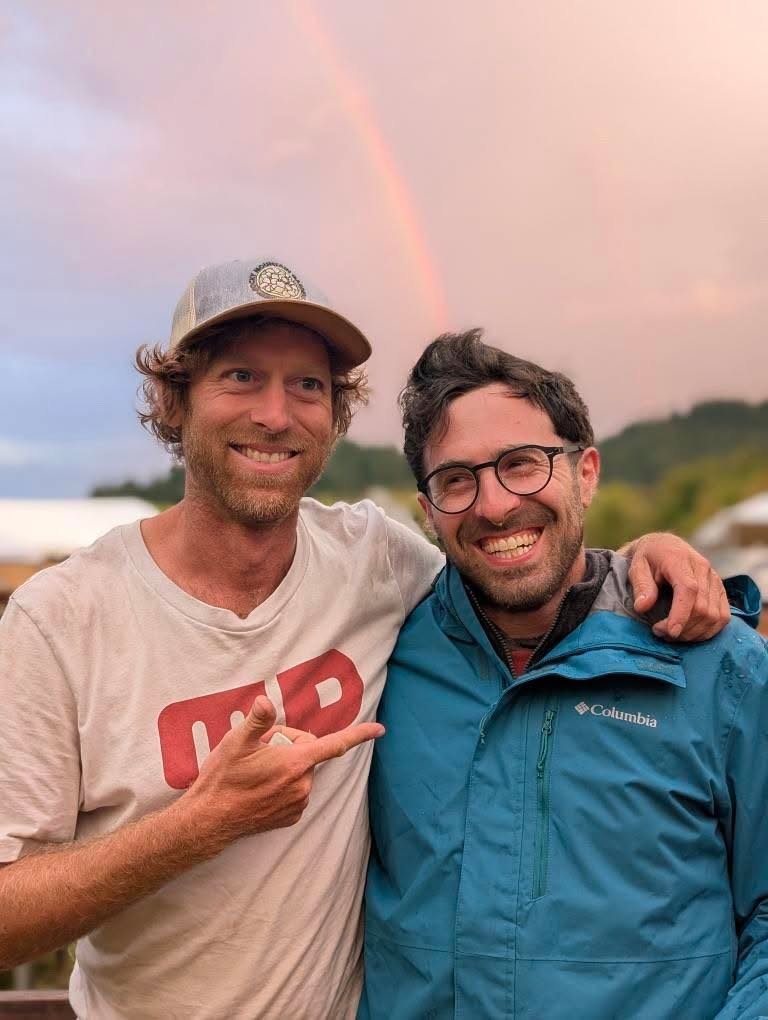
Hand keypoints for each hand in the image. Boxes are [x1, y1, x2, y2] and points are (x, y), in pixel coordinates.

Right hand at [186, 696, 383, 839]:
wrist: (209, 820)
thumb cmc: (223, 778)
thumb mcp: (236, 741)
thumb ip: (258, 720)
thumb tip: (266, 700)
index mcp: (295, 763)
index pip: (335, 744)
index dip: (359, 735)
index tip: (380, 730)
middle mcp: (303, 785)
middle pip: (308, 751)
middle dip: (289, 744)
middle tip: (260, 750)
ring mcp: (298, 803)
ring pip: (301, 771)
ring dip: (285, 765)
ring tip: (256, 770)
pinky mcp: (291, 817)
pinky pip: (295, 790)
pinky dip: (282, 783)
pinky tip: (259, 786)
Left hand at [624, 532, 730, 641]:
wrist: (665, 546)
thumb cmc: (648, 558)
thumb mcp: (637, 567)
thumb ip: (641, 586)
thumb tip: (642, 607)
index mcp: (680, 560)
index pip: (688, 590)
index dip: (681, 614)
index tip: (670, 632)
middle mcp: (703, 569)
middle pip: (702, 607)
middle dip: (683, 628)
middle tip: (660, 633)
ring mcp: (715, 579)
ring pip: (714, 615)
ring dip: (695, 633)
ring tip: (673, 635)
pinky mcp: (720, 590)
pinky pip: (723, 616)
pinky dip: (709, 631)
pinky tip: (690, 634)